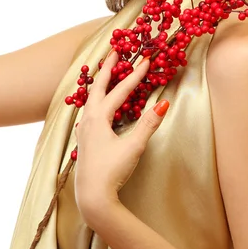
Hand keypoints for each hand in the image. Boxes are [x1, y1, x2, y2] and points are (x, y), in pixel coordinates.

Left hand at [73, 50, 170, 217]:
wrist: (92, 196)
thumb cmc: (112, 171)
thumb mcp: (133, 147)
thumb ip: (148, 124)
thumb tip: (163, 103)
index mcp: (98, 117)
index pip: (119, 90)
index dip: (134, 75)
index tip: (146, 60)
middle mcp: (88, 119)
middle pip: (98, 87)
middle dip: (108, 68)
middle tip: (115, 51)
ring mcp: (84, 130)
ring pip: (91, 99)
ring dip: (100, 83)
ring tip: (106, 73)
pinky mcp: (84, 140)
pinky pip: (89, 111)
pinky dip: (95, 100)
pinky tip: (96, 107)